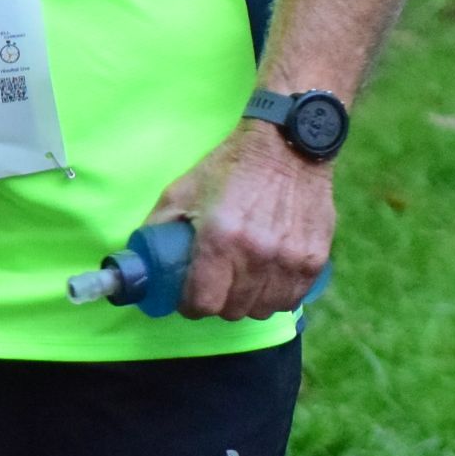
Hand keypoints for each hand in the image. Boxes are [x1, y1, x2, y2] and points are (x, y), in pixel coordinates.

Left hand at [148, 124, 334, 320]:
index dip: (190, 304)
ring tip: (245, 282)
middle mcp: (257, 253)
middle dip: (219, 302)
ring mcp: (290, 257)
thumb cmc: (230, 168)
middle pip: (233, 310)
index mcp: (220, 239)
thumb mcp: (182, 191)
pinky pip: (292, 297)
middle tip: (217, 284)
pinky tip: (269, 279)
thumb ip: (157, 230)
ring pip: (264, 309)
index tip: (190, 294)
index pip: (202, 304)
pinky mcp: (315, 257)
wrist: (288, 145)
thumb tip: (139, 265)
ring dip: (249, 301)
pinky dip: (278, 295)